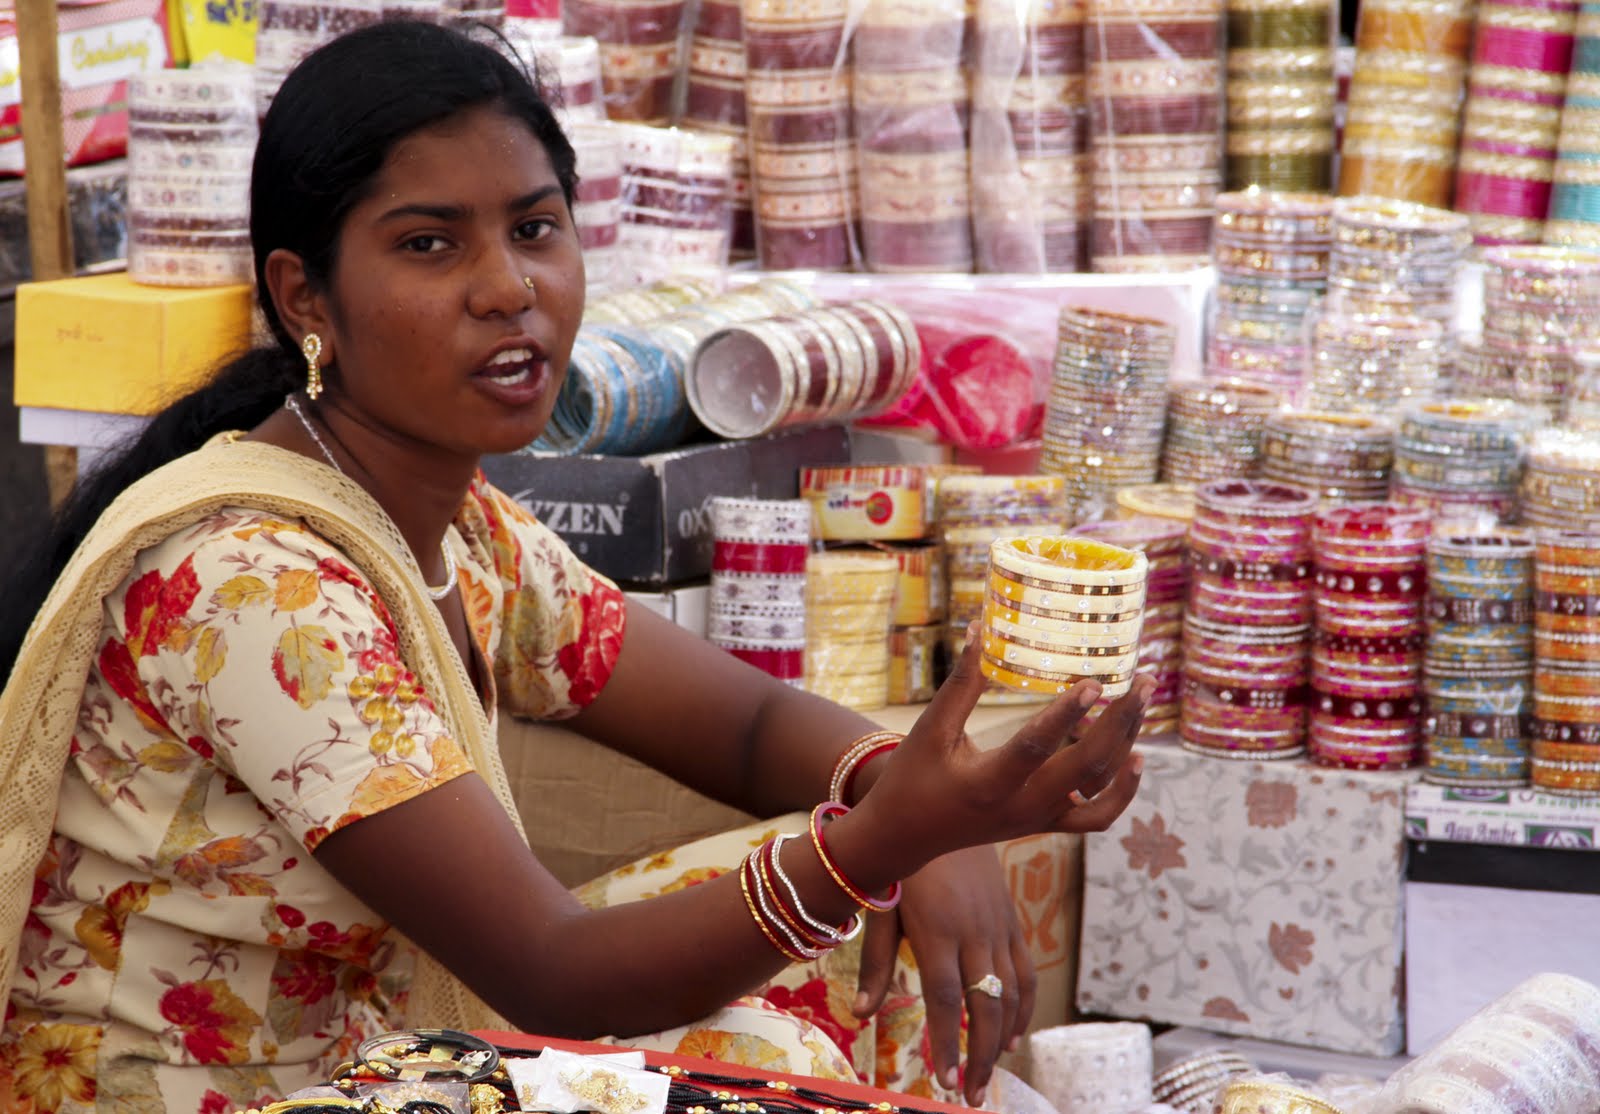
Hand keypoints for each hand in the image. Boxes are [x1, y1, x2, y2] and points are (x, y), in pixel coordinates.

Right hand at [852, 624, 1150, 878]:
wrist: (907, 835)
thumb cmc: (913, 776)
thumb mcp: (931, 729)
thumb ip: (962, 683)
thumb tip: (980, 629)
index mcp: (987, 784)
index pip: (1034, 747)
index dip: (1065, 714)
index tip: (1094, 683)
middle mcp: (1022, 807)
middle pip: (1086, 768)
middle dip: (1119, 722)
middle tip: (1141, 682)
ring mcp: (1039, 820)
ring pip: (1099, 788)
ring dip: (1125, 743)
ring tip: (1139, 701)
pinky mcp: (1046, 825)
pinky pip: (1097, 816)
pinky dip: (1123, 791)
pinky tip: (1136, 758)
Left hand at [853, 846, 1032, 1106]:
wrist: (946, 808)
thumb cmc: (902, 860)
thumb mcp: (882, 905)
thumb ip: (877, 962)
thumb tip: (861, 1013)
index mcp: (938, 929)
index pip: (945, 998)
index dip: (947, 1042)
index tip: (944, 1080)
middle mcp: (974, 931)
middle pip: (985, 1005)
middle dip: (979, 1056)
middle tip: (971, 1095)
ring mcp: (999, 926)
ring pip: (1012, 994)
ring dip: (1004, 1040)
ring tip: (990, 1075)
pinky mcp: (1012, 920)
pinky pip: (1026, 972)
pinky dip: (1024, 1007)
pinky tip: (1013, 1035)